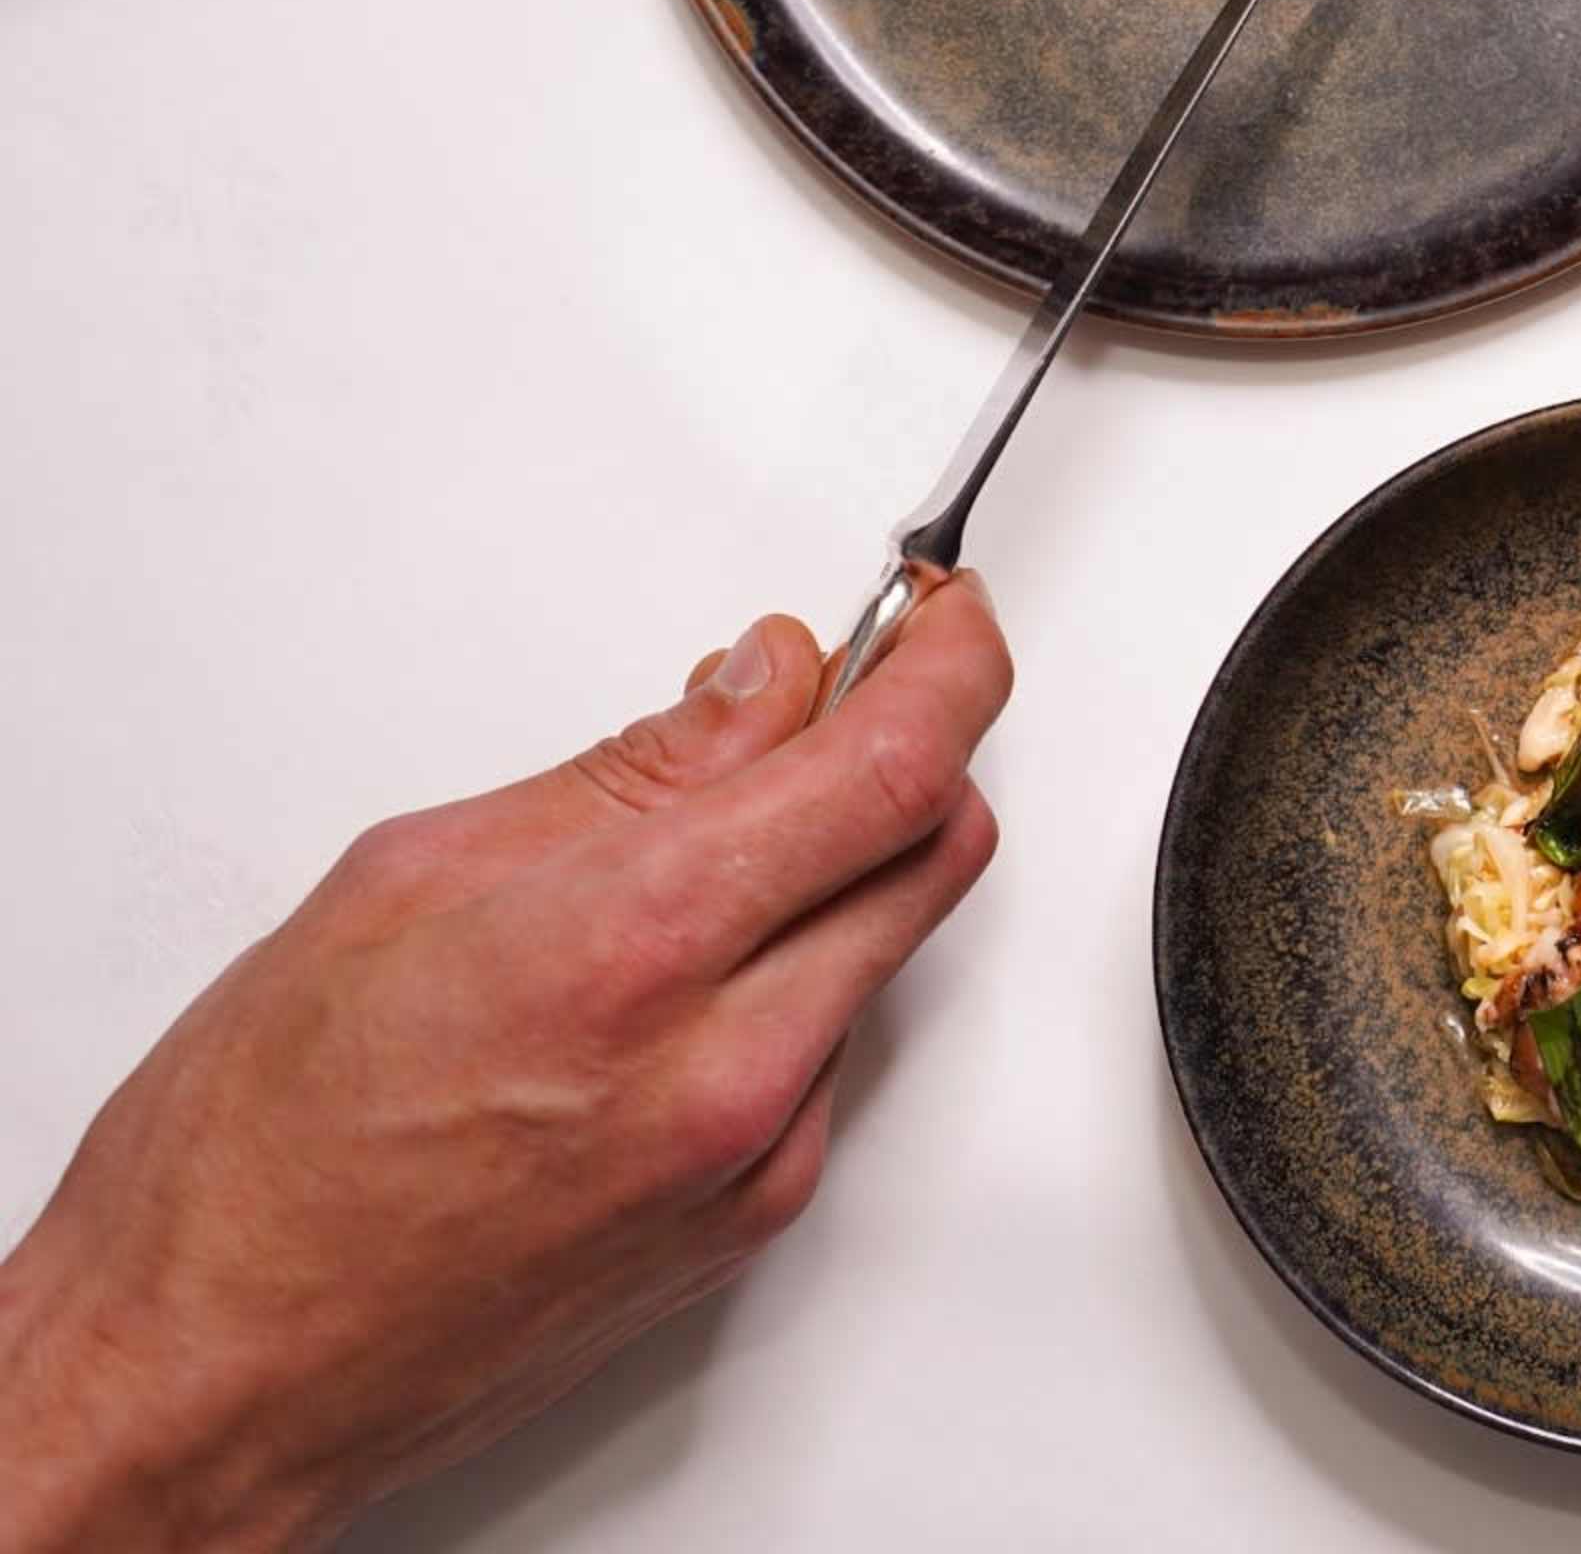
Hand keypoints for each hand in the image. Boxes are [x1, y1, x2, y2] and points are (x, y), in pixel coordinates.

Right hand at [0, 579, 1011, 1549]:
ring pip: (889, 947)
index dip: (953, 666)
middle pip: (936, 849)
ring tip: (697, 852)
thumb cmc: (252, 1157)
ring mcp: (759, 1155)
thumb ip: (628, 776)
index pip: (894, 767)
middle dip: (911, 748)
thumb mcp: (409, 882)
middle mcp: (729, 1064)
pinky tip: (674, 977)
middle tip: (839, 697)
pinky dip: (793, 978)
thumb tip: (760, 688)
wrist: (214, 1374)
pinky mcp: (758, 1219)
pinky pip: (835, 1049)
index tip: (946, 620)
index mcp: (635, 948)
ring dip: (838, 869)